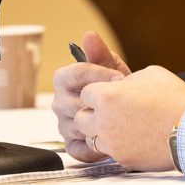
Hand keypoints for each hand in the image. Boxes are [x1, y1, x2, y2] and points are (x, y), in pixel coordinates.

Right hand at [52, 31, 129, 160]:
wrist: (125, 109)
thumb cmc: (116, 85)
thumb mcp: (111, 67)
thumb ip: (100, 53)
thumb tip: (89, 35)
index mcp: (63, 79)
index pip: (75, 73)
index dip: (100, 75)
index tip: (120, 78)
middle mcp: (59, 102)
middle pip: (75, 101)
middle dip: (101, 101)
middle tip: (122, 101)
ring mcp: (63, 124)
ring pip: (78, 125)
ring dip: (100, 123)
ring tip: (120, 119)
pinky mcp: (70, 144)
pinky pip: (79, 149)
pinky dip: (96, 146)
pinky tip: (112, 138)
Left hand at [75, 65, 184, 170]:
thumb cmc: (173, 99)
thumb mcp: (150, 74)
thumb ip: (127, 79)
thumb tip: (122, 84)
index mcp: (107, 96)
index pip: (85, 93)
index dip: (97, 92)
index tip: (107, 93)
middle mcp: (104, 120)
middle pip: (80, 118)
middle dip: (91, 113)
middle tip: (107, 111)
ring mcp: (112, 142)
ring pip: (90, 139)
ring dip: (99, 132)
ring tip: (117, 126)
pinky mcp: (123, 158)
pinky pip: (109, 153)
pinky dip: (116, 146)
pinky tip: (130, 139)